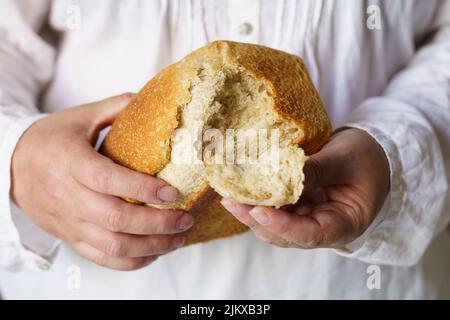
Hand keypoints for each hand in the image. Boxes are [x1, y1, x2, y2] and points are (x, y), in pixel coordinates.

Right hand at [11, 94, 193, 270]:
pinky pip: (101, 258)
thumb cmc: (49, 139)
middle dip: (157, 224)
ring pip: (112, 245)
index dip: (143, 189)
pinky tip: (153, 253)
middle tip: (185, 219)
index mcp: (71, 162)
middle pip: (116, 219)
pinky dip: (130, 261)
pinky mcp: (70, 236)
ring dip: (150, 246)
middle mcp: (69, 196)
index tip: (172, 192)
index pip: (109, 181)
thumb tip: (152, 101)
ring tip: (178, 239)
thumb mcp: (79, 117)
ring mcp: (70, 221)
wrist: (10, 166)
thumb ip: (115, 107)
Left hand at [220, 128, 389, 248]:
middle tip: (231, 200)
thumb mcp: (345, 158)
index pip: (311, 234)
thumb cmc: (367, 157)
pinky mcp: (299, 209)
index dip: (283, 226)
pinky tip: (242, 189)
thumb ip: (314, 169)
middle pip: (286, 235)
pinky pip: (276, 210)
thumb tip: (278, 174)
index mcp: (344, 224)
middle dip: (256, 219)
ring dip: (252, 212)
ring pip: (275, 226)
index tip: (258, 211)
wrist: (373, 154)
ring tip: (230, 194)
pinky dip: (259, 201)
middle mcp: (323, 229)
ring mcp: (309, 220)